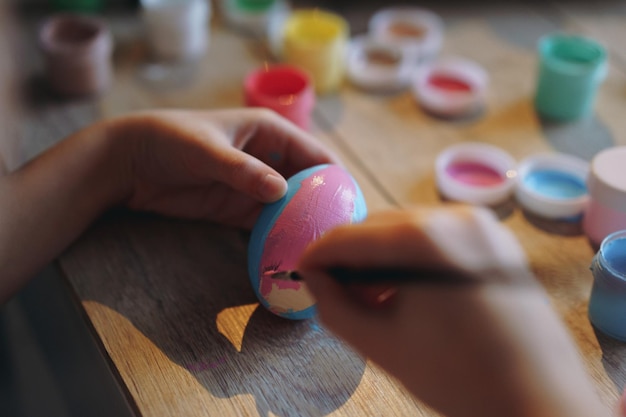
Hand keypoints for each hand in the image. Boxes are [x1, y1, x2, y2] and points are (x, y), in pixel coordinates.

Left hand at [109, 108, 338, 227]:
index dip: (336, 177)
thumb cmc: (170, 140)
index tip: (353, 203)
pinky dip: (278, 238)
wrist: (130, 162)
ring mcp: (253, 187)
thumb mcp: (207, 150)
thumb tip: (281, 191)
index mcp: (269, 132)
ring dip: (303, 226)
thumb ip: (243, 170)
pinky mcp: (236, 209)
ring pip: (289, 207)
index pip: (314, 154)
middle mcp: (268, 159)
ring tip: (322, 250)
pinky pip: (265, 225)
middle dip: (324, 206)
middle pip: (307, 184)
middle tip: (342, 234)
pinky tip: (291, 254)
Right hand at [297, 206, 607, 416]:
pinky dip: (414, 257)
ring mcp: (482, 225)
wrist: (541, 401)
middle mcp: (457, 218)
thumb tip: (315, 278)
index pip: (351, 236)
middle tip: (337, 291)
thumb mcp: (382, 345)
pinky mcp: (496, 240)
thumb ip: (334, 307)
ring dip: (382, 257)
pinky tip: (407, 290)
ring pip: (408, 229)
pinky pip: (438, 236)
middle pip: (379, 226)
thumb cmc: (461, 379)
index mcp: (426, 240)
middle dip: (351, 256)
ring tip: (374, 297)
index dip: (319, 254)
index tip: (303, 271)